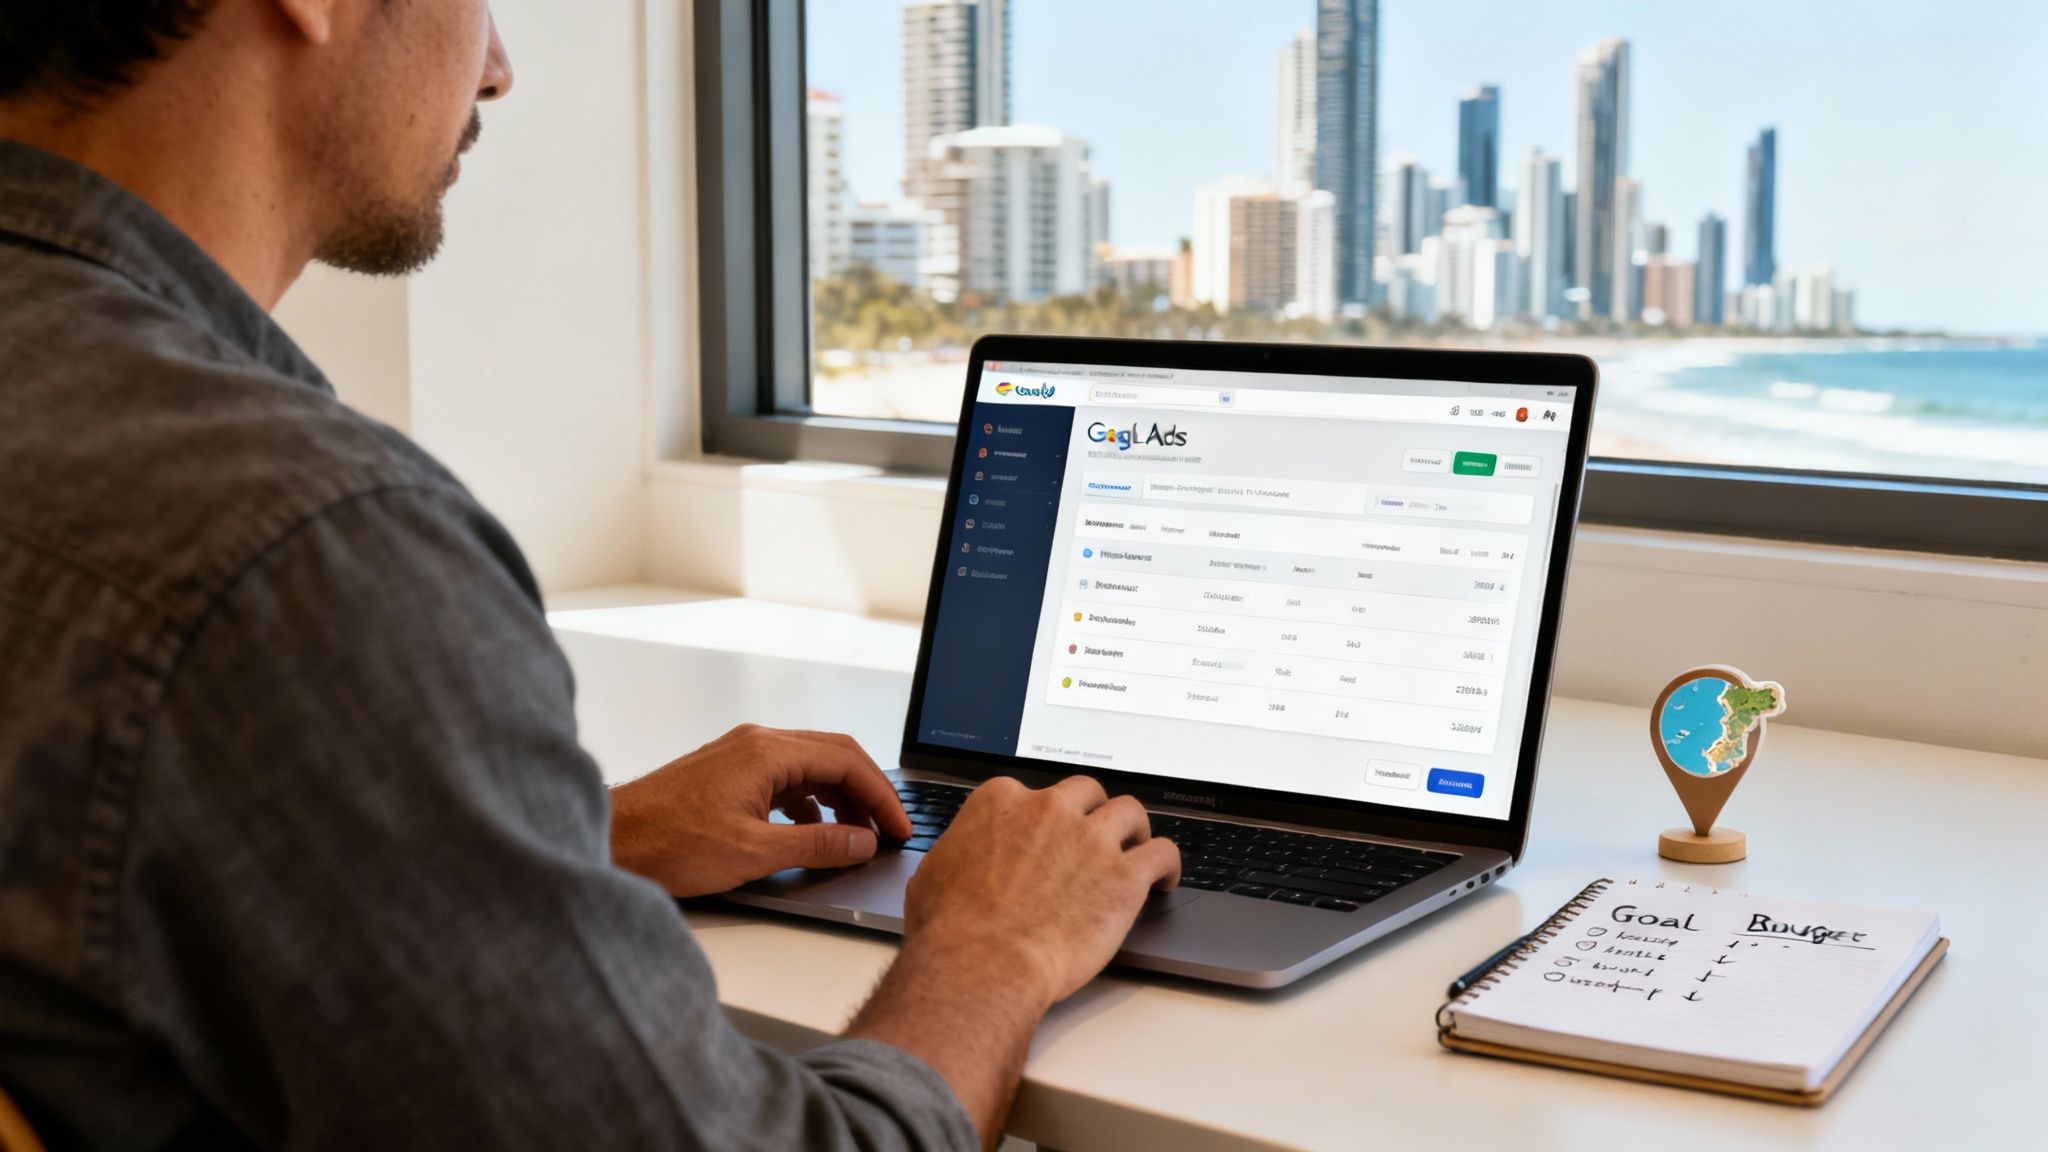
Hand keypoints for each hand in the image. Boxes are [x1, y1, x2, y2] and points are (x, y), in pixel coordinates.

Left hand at [609, 724, 912, 897]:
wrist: (610, 840)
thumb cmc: (667, 843)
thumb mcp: (753, 852)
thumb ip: (816, 844)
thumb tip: (861, 841)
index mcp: (768, 752)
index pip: (847, 761)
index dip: (881, 797)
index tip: (899, 828)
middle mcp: (757, 743)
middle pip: (834, 756)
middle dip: (867, 793)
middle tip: (888, 830)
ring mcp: (741, 755)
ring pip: (810, 766)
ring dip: (839, 797)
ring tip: (854, 835)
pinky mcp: (728, 773)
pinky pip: (786, 778)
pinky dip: (810, 801)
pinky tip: (810, 830)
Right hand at [901, 776, 1180, 1007]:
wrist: (983, 962)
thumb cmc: (952, 928)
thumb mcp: (934, 873)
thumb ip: (959, 853)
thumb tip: (959, 860)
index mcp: (1002, 802)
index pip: (1031, 792)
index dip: (1042, 816)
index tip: (1046, 833)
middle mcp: (1050, 810)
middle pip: (1086, 793)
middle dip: (1092, 811)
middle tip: (1094, 835)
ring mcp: (1091, 840)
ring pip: (1130, 812)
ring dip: (1134, 829)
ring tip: (1136, 847)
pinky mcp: (1124, 876)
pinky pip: (1162, 853)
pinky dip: (1167, 864)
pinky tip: (1164, 879)